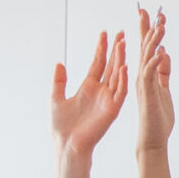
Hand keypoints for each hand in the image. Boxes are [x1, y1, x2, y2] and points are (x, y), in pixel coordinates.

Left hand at [51, 30, 127, 160]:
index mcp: (88, 87)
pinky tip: (123, 67)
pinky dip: (122, 80)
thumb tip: (59, 64)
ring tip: (123, 44)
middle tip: (121, 33)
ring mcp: (108, 99)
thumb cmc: (61, 126)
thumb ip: (59, 81)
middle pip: (110, 66)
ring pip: (117, 75)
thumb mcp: (55, 98)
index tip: (104, 33)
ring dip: (120, 60)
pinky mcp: (112, 109)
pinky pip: (120, 92)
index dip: (101, 48)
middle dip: (116, 49)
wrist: (67, 144)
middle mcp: (100, 91)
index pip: (97, 63)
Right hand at [133, 6, 174, 155]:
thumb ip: (164, 72)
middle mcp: (141, 76)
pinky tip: (161, 50)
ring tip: (160, 24)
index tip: (151, 12)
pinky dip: (155, 62)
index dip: (147, 29)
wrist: (152, 139)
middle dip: (147, 27)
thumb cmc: (157, 116)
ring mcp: (142, 83)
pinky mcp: (146, 93)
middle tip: (149, 9)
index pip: (146, 47)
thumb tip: (165, 53)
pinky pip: (150, 74)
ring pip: (147, 57)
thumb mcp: (164, 89)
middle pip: (144, 47)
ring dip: (153, 40)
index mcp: (145, 74)